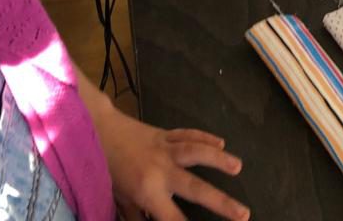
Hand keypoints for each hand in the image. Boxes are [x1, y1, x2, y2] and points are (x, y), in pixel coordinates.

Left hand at [99, 110, 249, 220]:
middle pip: (195, 188)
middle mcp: (162, 170)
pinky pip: (187, 135)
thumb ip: (139, 217)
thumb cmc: (107, 169)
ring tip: (238, 166)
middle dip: (221, 202)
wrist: (98, 131)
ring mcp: (165, 149)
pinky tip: (221, 143)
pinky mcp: (164, 134)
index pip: (174, 219)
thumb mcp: (121, 200)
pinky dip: (204, 137)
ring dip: (218, 160)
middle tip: (244, 213)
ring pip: (196, 153)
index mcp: (149, 192)